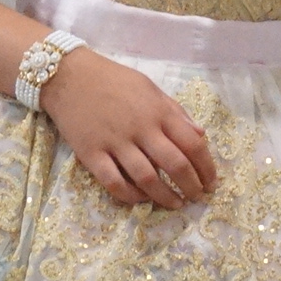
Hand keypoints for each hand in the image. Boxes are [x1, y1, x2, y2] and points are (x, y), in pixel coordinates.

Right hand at [40, 49, 219, 205]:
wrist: (68, 76)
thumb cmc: (113, 80)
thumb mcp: (150, 88)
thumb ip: (176, 111)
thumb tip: (201, 134)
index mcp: (158, 111)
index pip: (192, 143)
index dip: (206, 166)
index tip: (212, 181)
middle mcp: (140, 128)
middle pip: (175, 164)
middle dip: (191, 186)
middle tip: (198, 197)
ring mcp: (115, 142)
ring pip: (147, 177)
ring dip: (165, 196)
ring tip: (176, 204)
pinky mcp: (91, 154)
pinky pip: (114, 182)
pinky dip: (130, 196)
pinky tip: (142, 200)